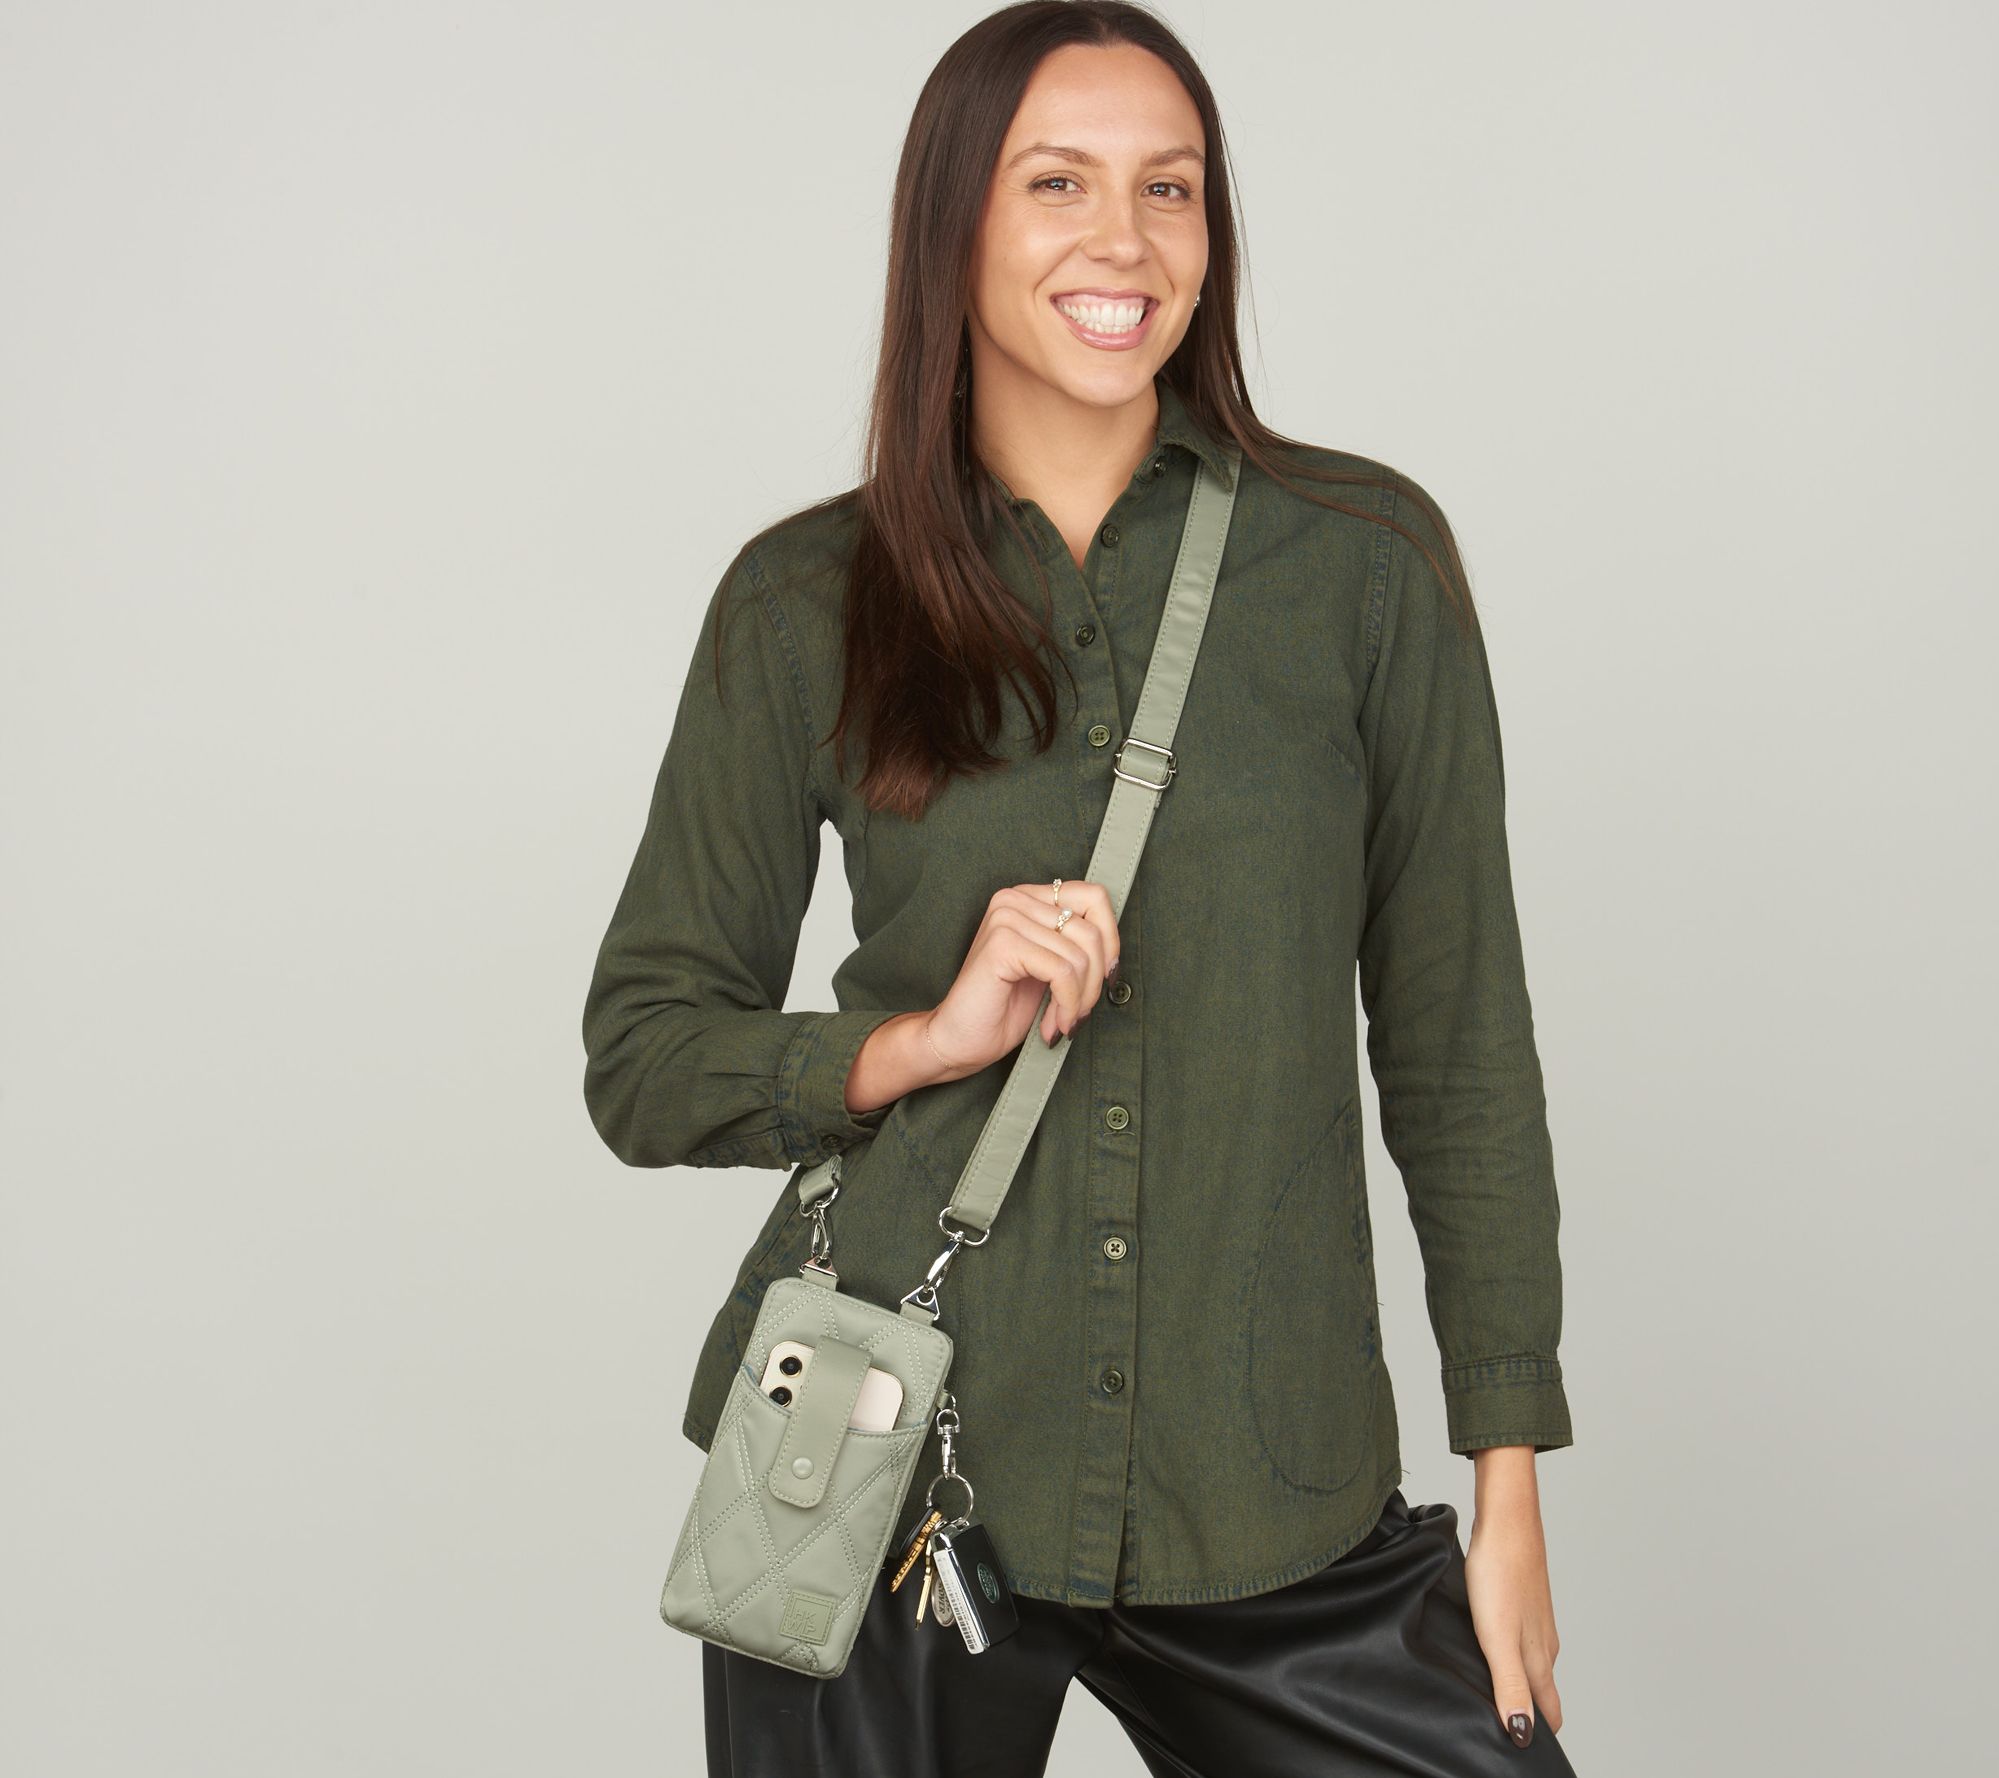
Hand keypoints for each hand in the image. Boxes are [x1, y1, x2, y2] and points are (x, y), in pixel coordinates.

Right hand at [922, 878, 1120, 1073]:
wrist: (958, 1041)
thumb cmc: (1003, 1009)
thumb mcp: (1050, 969)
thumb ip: (1075, 945)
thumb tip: (1115, 950)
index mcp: (1028, 898)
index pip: (1095, 897)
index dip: (1110, 941)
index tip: (1102, 980)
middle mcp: (1015, 899)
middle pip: (1092, 929)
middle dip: (1095, 980)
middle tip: (1078, 1013)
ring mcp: (1006, 918)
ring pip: (1081, 955)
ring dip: (1080, 1000)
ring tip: (1061, 1022)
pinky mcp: (1002, 944)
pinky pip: (1063, 972)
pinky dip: (1067, 1004)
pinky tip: (1052, 1025)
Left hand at [1463, 1452, 1563, 1747]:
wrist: (1505, 1518)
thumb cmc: (1500, 1574)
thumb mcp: (1499, 1638)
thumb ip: (1511, 1685)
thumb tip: (1523, 1733)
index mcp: (1539, 1657)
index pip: (1548, 1711)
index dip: (1538, 1733)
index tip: (1525, 1751)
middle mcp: (1542, 1641)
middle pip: (1543, 1691)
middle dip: (1532, 1715)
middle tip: (1510, 1731)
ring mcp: (1534, 1618)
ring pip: (1533, 1664)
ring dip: (1521, 1685)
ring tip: (1500, 1700)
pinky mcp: (1521, 1599)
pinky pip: (1520, 1638)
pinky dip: (1510, 1656)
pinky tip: (1492, 1651)